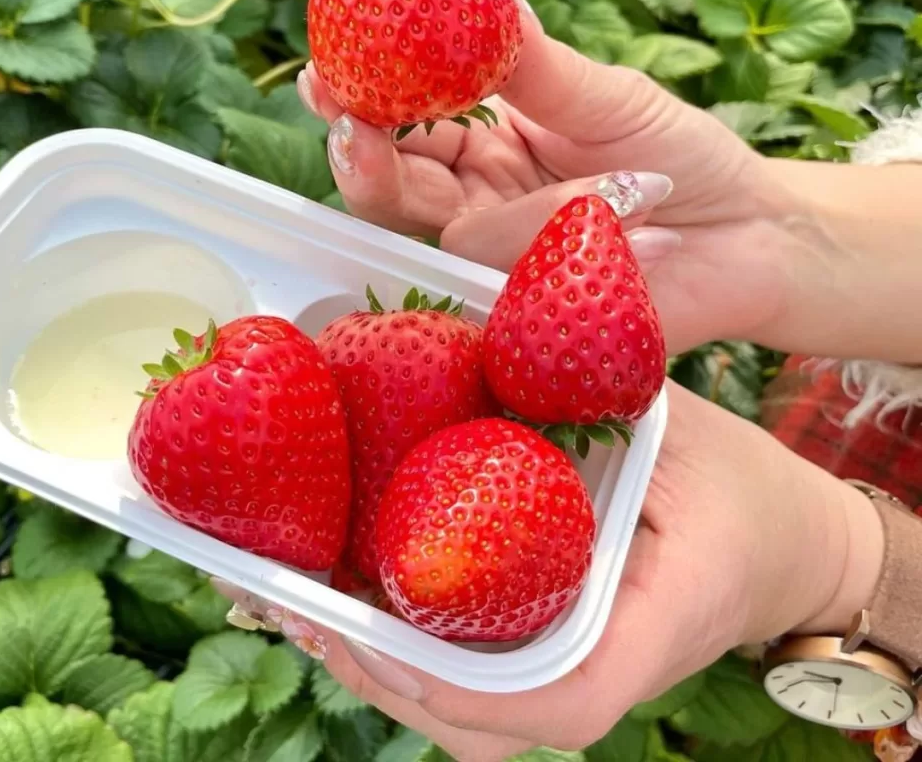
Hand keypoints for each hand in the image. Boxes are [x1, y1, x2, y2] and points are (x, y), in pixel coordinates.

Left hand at [219, 386, 882, 761]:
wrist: (787, 549)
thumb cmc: (743, 499)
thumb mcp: (681, 439)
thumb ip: (595, 409)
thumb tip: (483, 352)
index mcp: (632, 645)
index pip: (531, 706)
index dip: (430, 678)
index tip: (353, 624)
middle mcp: (583, 682)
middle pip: (458, 714)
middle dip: (361, 661)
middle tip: (280, 592)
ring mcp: (557, 679)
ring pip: (444, 701)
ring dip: (361, 649)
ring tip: (286, 588)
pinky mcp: (539, 658)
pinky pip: (456, 669)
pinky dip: (391, 635)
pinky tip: (344, 580)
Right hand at [300, 0, 798, 353]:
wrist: (753, 232)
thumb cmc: (678, 155)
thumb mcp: (603, 94)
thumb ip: (529, 60)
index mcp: (485, 149)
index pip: (403, 129)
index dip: (360, 104)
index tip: (321, 76)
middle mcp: (479, 210)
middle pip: (396, 194)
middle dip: (367, 161)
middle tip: (350, 125)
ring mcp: (502, 270)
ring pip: (462, 240)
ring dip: (539, 210)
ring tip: (624, 193)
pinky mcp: (535, 324)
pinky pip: (515, 296)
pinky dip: (562, 260)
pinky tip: (615, 239)